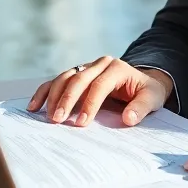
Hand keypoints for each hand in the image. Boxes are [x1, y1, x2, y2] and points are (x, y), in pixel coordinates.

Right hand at [27, 56, 173, 127]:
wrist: (142, 83)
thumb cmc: (146, 92)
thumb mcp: (152, 98)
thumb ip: (141, 107)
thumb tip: (128, 118)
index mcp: (117, 68)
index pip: (100, 85)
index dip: (89, 104)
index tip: (81, 123)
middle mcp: (100, 64)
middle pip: (79, 79)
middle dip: (67, 100)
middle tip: (57, 120)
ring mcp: (86, 67)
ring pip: (65, 77)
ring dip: (54, 96)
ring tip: (47, 116)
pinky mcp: (76, 74)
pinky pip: (57, 81)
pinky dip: (45, 92)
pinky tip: (35, 106)